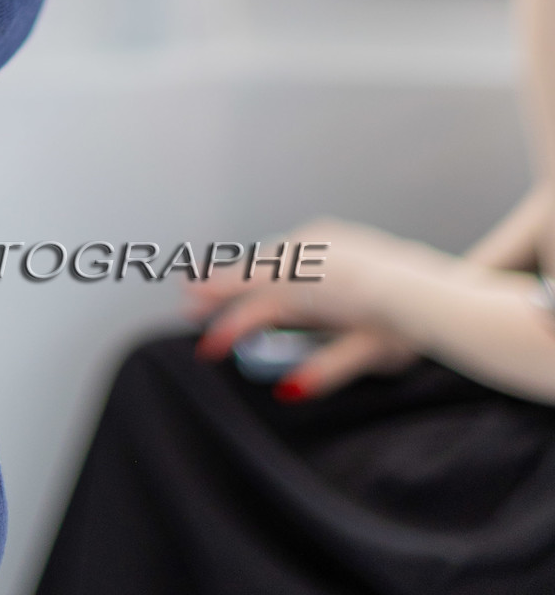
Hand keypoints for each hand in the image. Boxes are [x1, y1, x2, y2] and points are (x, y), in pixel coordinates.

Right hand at [185, 218, 418, 399]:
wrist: (435, 287)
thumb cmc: (406, 326)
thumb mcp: (367, 354)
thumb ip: (324, 369)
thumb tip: (287, 388)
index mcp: (314, 289)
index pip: (256, 310)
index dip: (228, 328)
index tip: (208, 346)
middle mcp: (311, 258)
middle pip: (251, 275)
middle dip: (217, 289)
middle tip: (186, 300)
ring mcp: (318, 242)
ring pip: (267, 258)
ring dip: (238, 272)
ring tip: (208, 281)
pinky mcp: (328, 234)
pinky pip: (285, 249)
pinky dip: (265, 261)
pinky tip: (257, 267)